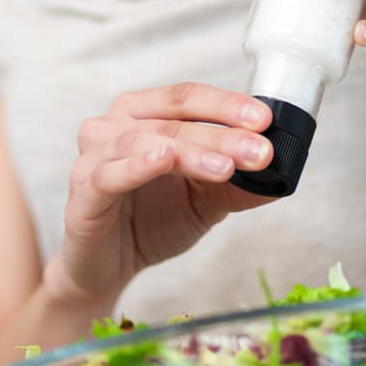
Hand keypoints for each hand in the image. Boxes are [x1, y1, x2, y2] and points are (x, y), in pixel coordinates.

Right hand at [51, 83, 275, 307]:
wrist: (109, 268)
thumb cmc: (152, 220)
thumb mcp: (205, 201)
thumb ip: (238, 186)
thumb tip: (283, 178)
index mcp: (143, 115)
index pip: (188, 97)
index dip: (227, 105)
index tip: (266, 119)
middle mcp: (114, 126)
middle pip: (173, 119)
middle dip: (222, 134)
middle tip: (261, 151)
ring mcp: (93, 157)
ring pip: (145, 141)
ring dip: (191, 151)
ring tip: (227, 166)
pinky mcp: (82, 194)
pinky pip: (108, 174)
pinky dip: (137, 165)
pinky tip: (163, 160)